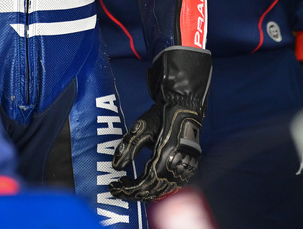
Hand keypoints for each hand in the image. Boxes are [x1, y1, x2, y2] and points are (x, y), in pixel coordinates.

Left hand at [110, 46, 211, 200]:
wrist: (185, 108)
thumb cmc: (162, 116)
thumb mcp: (141, 128)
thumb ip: (128, 147)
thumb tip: (116, 167)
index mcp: (166, 158)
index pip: (144, 183)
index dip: (128, 189)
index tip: (113, 187)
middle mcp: (178, 167)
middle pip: (153, 191)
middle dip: (133, 193)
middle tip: (117, 189)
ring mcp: (185, 169)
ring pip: (163, 191)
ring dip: (144, 193)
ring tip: (127, 187)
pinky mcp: (188, 169)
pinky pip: (171, 187)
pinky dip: (156, 189)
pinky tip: (145, 183)